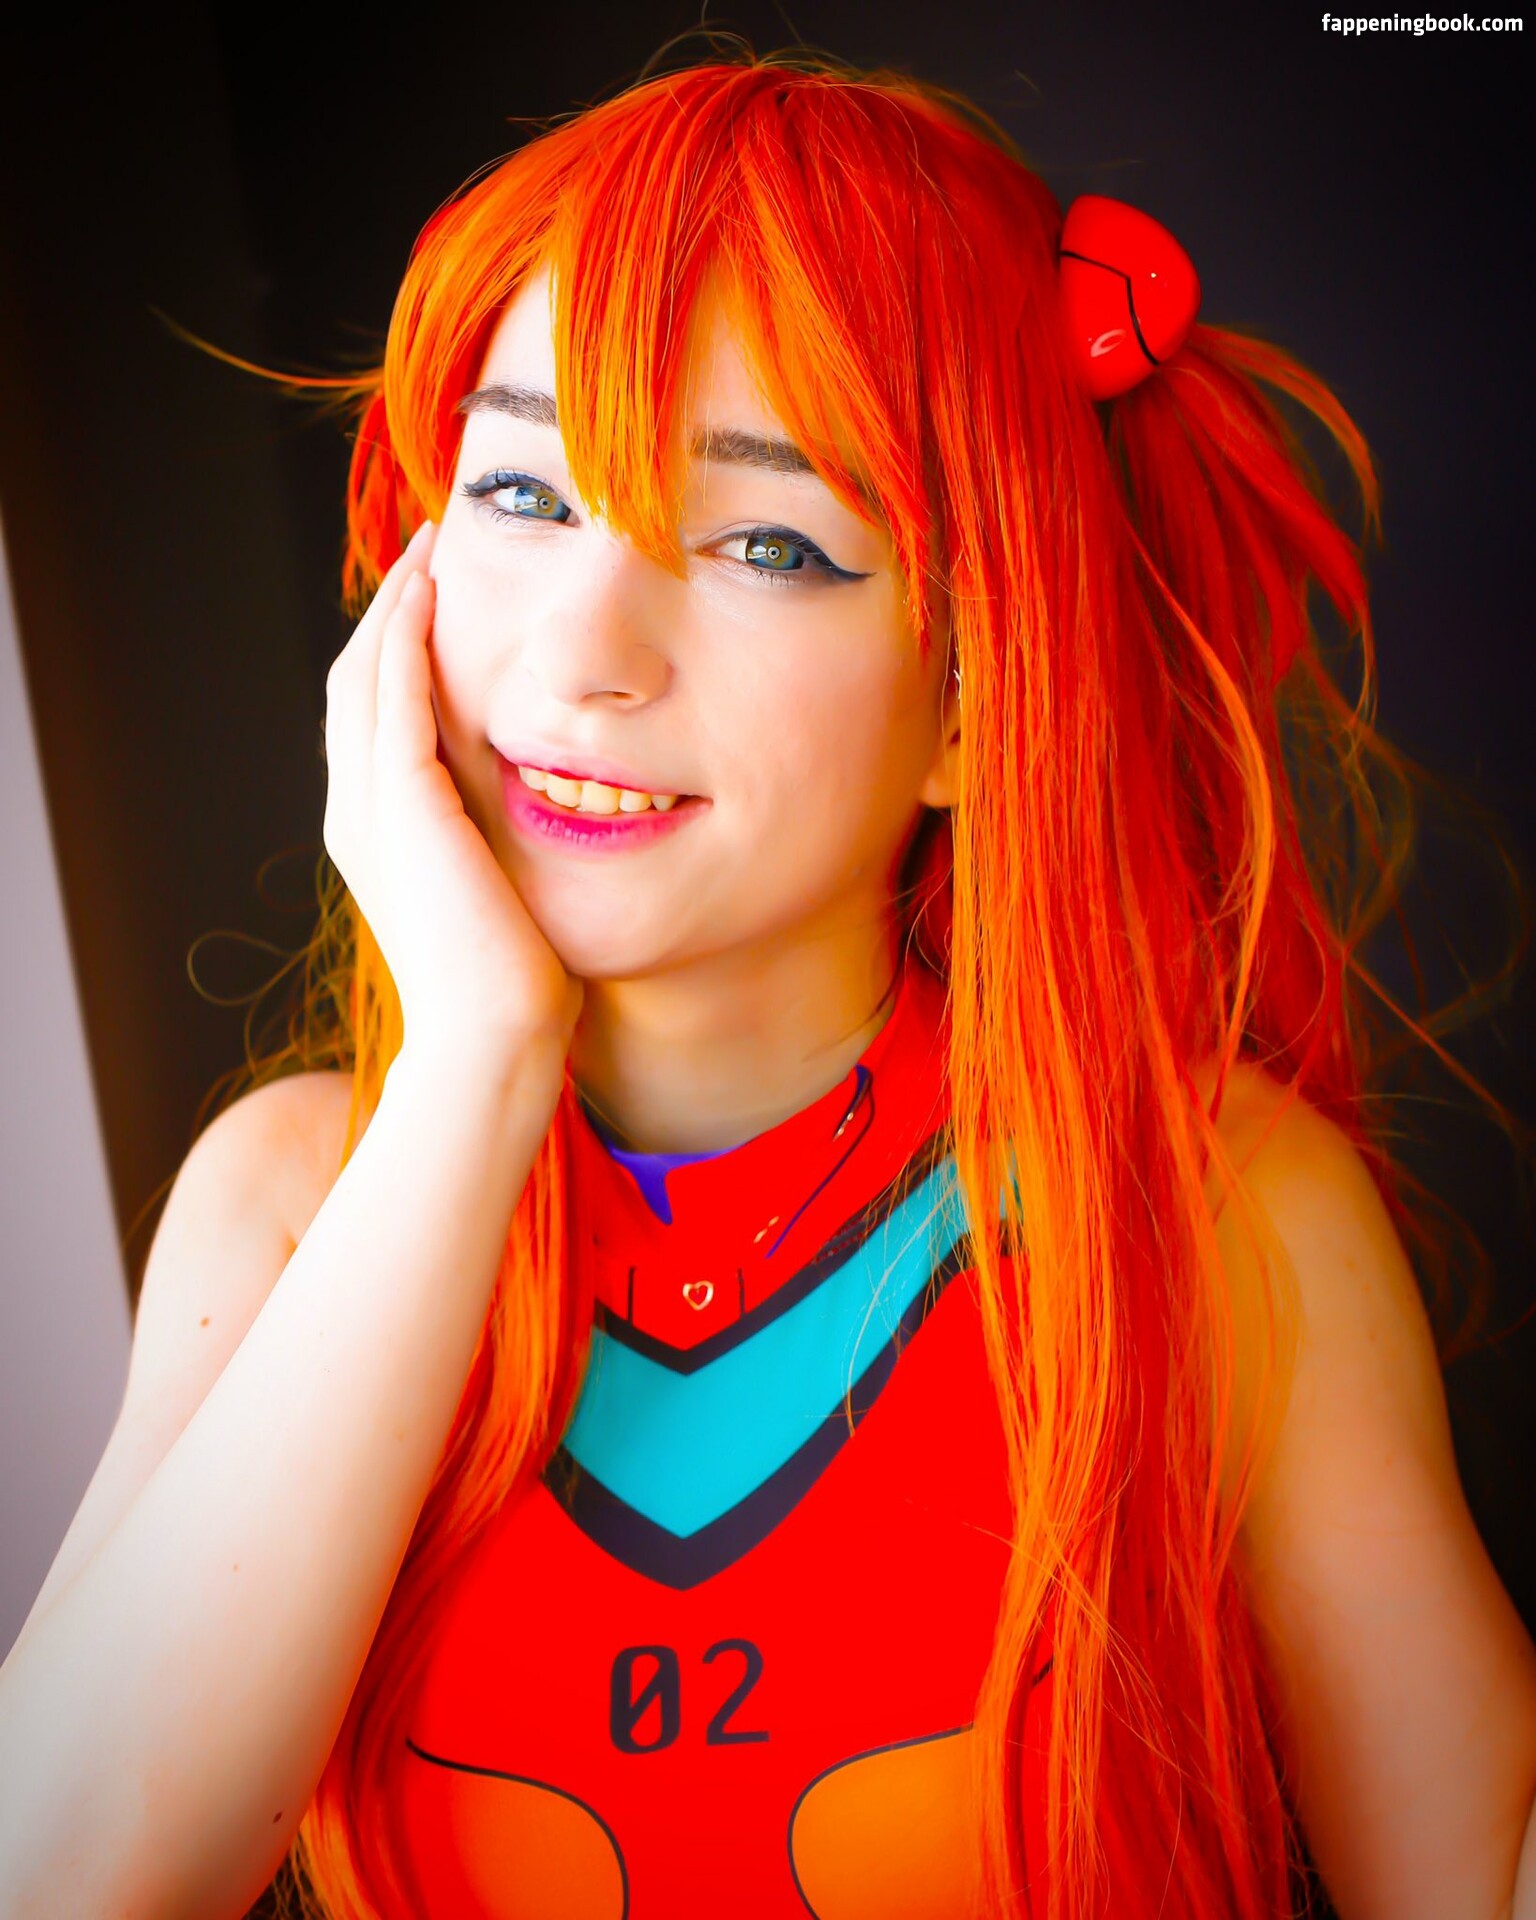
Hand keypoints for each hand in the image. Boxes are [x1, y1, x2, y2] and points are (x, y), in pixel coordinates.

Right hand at [322, 522, 583, 1064]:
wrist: (493, 1037)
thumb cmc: (518, 987)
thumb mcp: (507, 896)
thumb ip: (505, 846)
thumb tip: (560, 816)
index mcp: (381, 834)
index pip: (378, 718)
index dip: (402, 652)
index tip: (442, 600)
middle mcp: (358, 813)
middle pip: (358, 682)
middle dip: (393, 613)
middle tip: (431, 550)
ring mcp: (369, 807)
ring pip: (364, 675)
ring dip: (397, 606)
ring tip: (431, 550)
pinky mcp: (400, 802)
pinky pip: (391, 694)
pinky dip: (405, 635)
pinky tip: (432, 590)